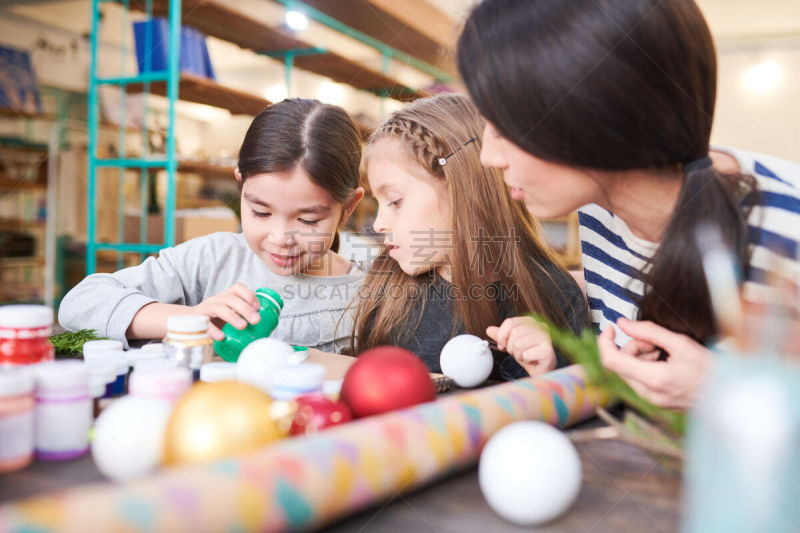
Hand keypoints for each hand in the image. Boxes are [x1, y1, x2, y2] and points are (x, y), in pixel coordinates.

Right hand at [190, 283, 260, 339]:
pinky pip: (205, 324)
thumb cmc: (213, 319)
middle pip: (231, 299)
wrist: (186, 321)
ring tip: (243, 326)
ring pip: (219, 308)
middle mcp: (216, 300)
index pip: (237, 288)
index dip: (249, 295)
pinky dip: (214, 330)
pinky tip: (221, 337)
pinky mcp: (196, 320)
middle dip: (245, 309)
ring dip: (233, 317)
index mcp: (225, 297)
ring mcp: (205, 309)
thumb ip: (242, 318)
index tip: (257, 307)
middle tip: (256, 320)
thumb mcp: (228, 314)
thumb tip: (264, 330)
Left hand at [486, 316, 555, 375]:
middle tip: (517, 352)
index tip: (503, 345)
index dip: (502, 335)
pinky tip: (531, 360)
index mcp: (530, 321)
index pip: (510, 322)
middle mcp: (540, 326)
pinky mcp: (547, 351)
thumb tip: (489, 329)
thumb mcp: (511, 343)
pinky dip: (525, 359)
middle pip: (514, 333)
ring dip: (518, 354)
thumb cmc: (527, 354)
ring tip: (524, 356)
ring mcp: (545, 338)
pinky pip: (526, 354)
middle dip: (511, 347)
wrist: (540, 369)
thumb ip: (501, 336)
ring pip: (519, 344)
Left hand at [597, 318, 711, 409]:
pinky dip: (646, 366)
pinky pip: (639, 379)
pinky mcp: (655, 402)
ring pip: (629, 371)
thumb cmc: (712, 370)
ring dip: (640, 356)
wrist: (730, 395)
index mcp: (655, 379)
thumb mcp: (681, 343)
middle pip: (620, 364)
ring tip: (664, 353)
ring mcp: (652, 400)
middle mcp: (649, 394)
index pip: (612, 361)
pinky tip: (665, 362)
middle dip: (632, 347)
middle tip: (654, 342)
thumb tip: (623, 323)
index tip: (610, 329)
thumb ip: (649, 331)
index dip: (604, 342)